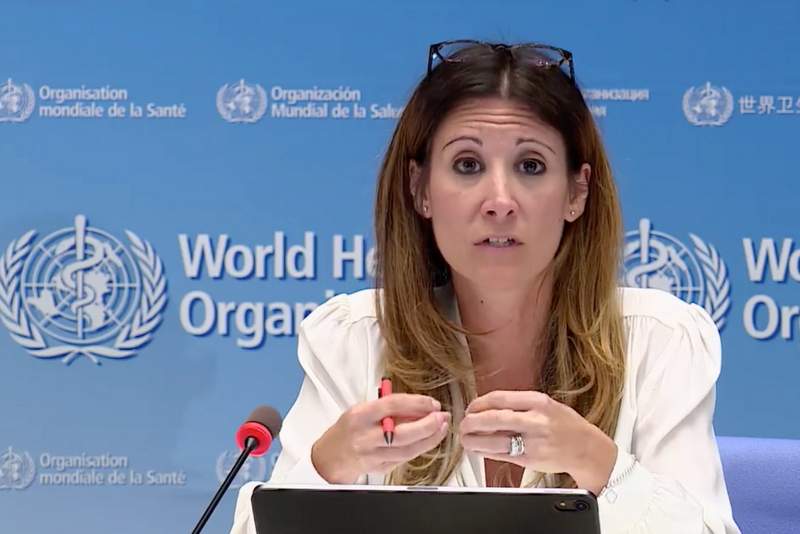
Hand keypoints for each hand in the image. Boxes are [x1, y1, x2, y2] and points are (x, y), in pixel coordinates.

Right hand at [311, 393, 449, 483]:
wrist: (331, 456)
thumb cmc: (350, 429)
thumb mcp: (363, 410)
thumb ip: (389, 407)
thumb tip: (419, 407)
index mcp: (360, 416)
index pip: (392, 405)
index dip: (416, 403)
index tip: (432, 403)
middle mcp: (365, 436)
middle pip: (403, 433)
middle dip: (428, 425)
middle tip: (442, 417)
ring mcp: (372, 455)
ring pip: (408, 450)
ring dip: (429, 439)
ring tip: (441, 428)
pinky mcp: (379, 468)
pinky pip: (405, 458)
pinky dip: (420, 448)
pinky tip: (428, 440)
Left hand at [459, 390, 615, 492]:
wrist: (588, 449)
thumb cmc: (566, 426)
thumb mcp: (546, 405)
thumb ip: (520, 405)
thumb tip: (487, 407)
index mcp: (538, 401)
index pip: (499, 398)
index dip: (478, 403)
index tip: (470, 408)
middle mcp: (536, 420)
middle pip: (494, 418)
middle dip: (472, 422)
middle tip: (463, 424)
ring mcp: (534, 441)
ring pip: (495, 440)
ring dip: (475, 441)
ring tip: (466, 439)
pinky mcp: (531, 459)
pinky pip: (502, 455)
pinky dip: (487, 452)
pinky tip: (480, 449)